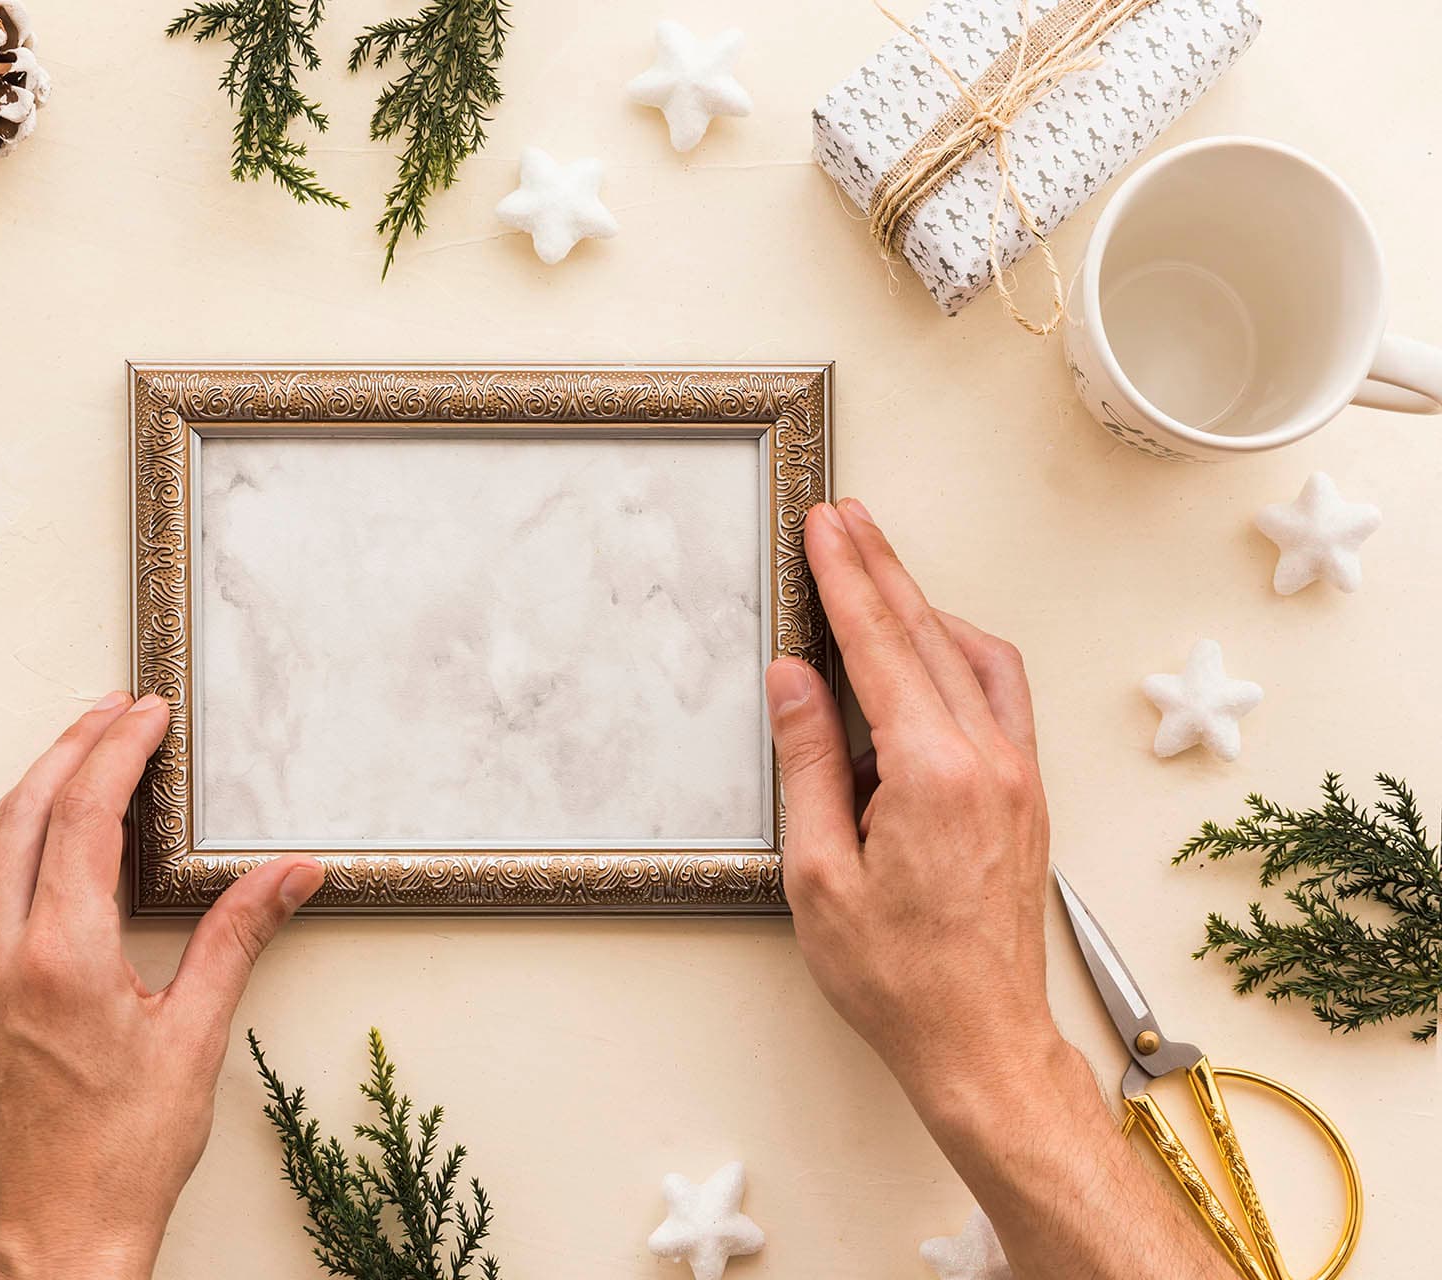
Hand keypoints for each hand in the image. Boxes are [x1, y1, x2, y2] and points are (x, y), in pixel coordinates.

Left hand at [0, 692, 323, 1278]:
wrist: (55, 1232)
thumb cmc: (119, 1156)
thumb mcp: (195, 1038)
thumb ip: (237, 938)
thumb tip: (287, 876)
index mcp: (60, 956)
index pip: (82, 816)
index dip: (117, 752)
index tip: (147, 716)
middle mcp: (3, 953)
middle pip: (24, 811)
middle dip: (71, 747)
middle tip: (117, 710)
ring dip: (31, 782)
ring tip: (77, 748)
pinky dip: (6, 831)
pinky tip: (36, 829)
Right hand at [766, 499, 1054, 1094]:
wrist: (981, 1040)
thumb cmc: (900, 976)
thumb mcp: (821, 872)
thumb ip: (809, 762)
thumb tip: (795, 681)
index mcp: (935, 774)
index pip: (881, 647)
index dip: (846, 580)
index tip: (824, 528)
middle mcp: (990, 762)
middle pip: (928, 635)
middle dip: (881, 569)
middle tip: (844, 519)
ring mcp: (1018, 776)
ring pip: (974, 656)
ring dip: (923, 604)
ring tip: (879, 567)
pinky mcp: (1026, 795)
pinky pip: (999, 693)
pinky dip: (959, 651)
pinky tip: (931, 646)